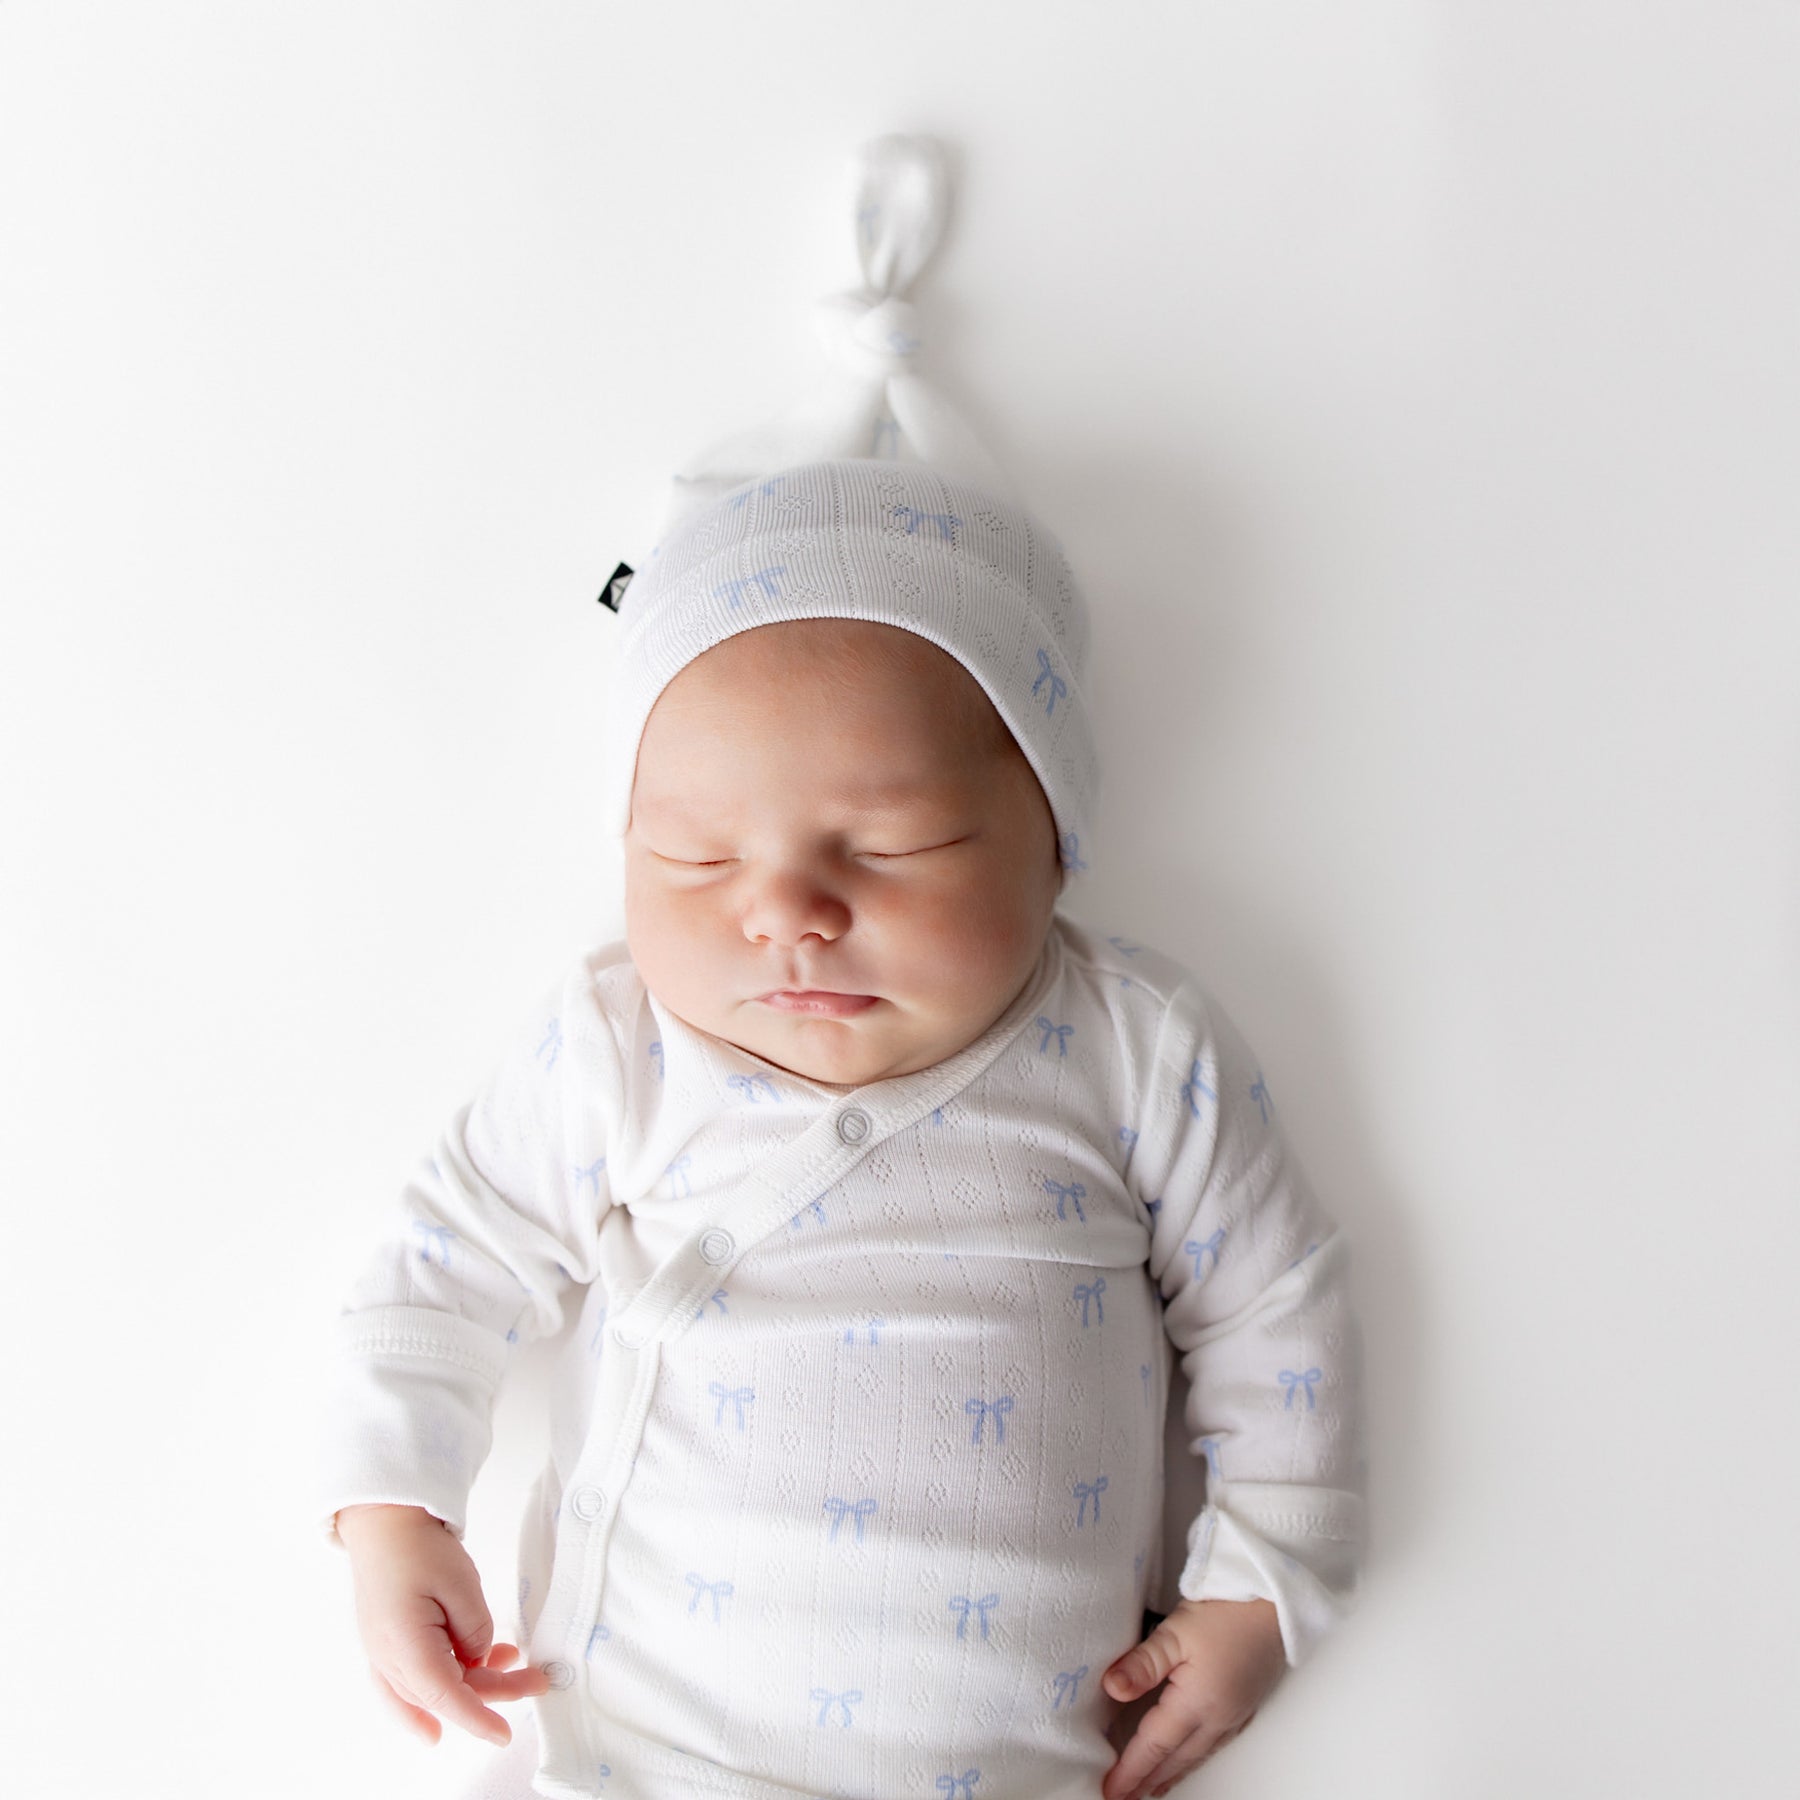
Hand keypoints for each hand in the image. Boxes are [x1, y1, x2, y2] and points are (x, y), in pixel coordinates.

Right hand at [336, 1503, 550, 1747]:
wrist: (383, 1520)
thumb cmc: (418, 1547)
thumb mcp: (461, 1585)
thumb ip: (476, 1631)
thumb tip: (480, 1659)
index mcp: (406, 1648)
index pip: (449, 1698)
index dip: (479, 1718)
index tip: (504, 1735)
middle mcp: (388, 1661)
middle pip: (445, 1694)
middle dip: (492, 1691)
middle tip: (535, 1678)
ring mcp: (383, 1656)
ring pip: (429, 1692)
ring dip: (470, 1686)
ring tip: (509, 1662)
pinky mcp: (387, 1645)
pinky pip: (407, 1687)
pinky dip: (433, 1698)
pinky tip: (446, 1711)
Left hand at [1099, 1597, 1285, 1799]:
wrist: (1276, 1603)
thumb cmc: (1228, 1612)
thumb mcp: (1176, 1631)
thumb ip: (1143, 1663)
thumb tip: (1111, 1688)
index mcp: (1198, 1703)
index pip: (1155, 1744)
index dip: (1131, 1769)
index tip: (1110, 1790)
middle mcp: (1218, 1718)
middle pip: (1176, 1758)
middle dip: (1148, 1780)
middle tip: (1125, 1797)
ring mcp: (1234, 1714)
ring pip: (1197, 1755)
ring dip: (1172, 1774)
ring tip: (1152, 1788)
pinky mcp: (1245, 1704)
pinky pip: (1214, 1744)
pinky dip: (1194, 1759)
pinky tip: (1189, 1758)